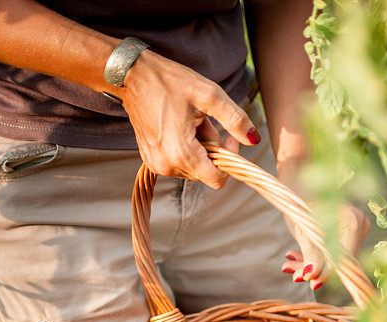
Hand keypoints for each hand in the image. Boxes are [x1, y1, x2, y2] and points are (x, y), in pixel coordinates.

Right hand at [118, 51, 260, 187]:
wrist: (131, 76)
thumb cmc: (168, 82)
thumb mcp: (209, 95)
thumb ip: (235, 119)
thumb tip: (255, 139)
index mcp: (181, 154)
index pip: (217, 179)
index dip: (229, 160)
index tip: (229, 137)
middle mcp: (167, 166)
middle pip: (206, 172)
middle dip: (212, 149)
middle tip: (203, 121)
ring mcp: (157, 165)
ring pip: (194, 168)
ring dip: (199, 148)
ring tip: (189, 120)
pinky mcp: (152, 161)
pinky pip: (180, 163)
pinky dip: (186, 148)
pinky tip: (178, 126)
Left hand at [280, 205, 370, 290]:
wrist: (298, 182)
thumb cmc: (299, 201)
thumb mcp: (303, 230)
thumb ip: (310, 254)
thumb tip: (312, 275)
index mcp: (353, 221)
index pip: (343, 258)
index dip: (327, 273)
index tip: (309, 281)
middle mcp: (359, 225)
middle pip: (339, 259)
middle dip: (314, 269)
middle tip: (292, 273)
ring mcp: (354, 229)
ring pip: (333, 258)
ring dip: (309, 264)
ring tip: (288, 264)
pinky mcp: (346, 233)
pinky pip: (330, 252)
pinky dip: (312, 256)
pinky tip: (294, 256)